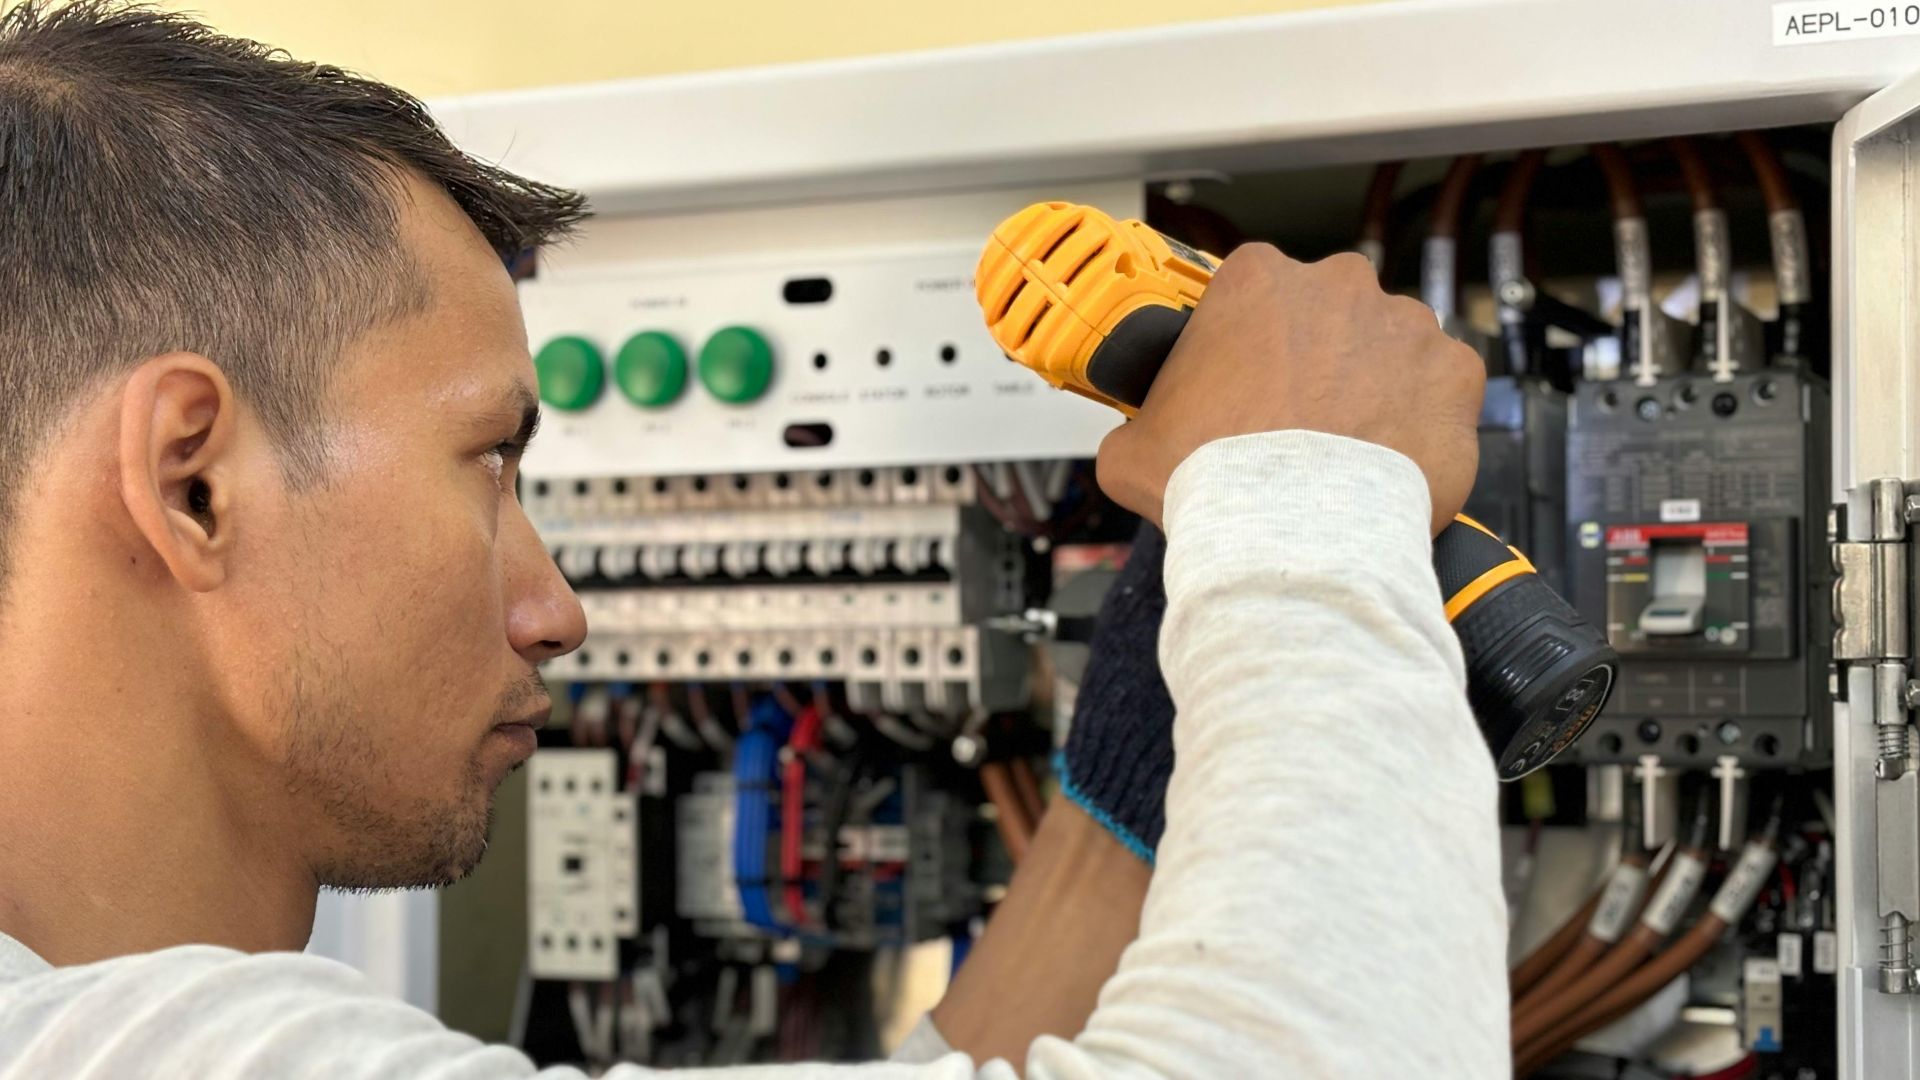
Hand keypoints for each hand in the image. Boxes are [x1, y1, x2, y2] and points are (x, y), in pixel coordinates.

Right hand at [1096, 246, 1485, 534]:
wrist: (1292, 534)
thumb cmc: (1216, 480)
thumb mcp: (1132, 448)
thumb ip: (1141, 424)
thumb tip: (1139, 442)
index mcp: (1257, 280)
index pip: (1255, 296)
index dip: (1250, 346)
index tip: (1248, 385)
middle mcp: (1338, 284)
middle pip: (1328, 315)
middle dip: (1317, 360)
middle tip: (1296, 422)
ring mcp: (1406, 324)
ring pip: (1388, 349)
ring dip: (1371, 386)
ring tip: (1346, 450)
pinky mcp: (1455, 373)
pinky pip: (1442, 390)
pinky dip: (1423, 420)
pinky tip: (1391, 459)